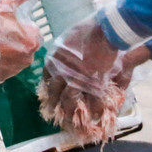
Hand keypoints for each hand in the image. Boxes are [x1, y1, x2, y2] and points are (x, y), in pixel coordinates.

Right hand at [0, 0, 55, 85]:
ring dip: (7, 52)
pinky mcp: (0, 78)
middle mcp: (27, 59)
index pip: (32, 32)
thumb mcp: (5, 4)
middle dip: (15, 40)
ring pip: (14, 58)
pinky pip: (3, 68)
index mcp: (32, 41)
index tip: (7, 24)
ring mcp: (13, 71)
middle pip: (24, 46)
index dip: (20, 26)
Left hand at [40, 17, 148, 142]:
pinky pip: (91, 101)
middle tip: (53, 114)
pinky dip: (94, 110)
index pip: (47, 77)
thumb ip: (63, 51)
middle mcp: (61, 72)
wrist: (104, 30)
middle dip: (54, 105)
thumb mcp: (68, 38)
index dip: (48, 88)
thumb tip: (61, 57)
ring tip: (71, 122)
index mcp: (54, 59)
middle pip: (55, 93)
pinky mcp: (92, 84)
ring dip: (70, 112)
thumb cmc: (88, 30)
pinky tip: (94, 117)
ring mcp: (76, 80)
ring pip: (70, 101)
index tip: (49, 95)